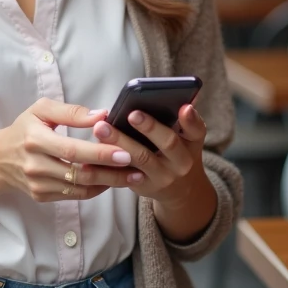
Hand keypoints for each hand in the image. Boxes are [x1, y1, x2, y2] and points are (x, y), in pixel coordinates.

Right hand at [0, 98, 138, 202]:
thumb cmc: (25, 128)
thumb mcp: (41, 110)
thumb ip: (72, 111)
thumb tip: (102, 115)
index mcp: (35, 139)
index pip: (72, 150)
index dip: (100, 152)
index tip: (124, 152)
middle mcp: (35, 165)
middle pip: (79, 173)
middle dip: (111, 172)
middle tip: (137, 167)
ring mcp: (38, 184)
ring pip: (80, 188)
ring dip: (108, 183)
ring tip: (131, 175)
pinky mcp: (41, 196)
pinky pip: (74, 195)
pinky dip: (95, 189)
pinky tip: (110, 180)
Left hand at [92, 104, 208, 208]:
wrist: (181, 190)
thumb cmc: (178, 152)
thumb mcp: (187, 138)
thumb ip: (181, 120)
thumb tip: (181, 97)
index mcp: (192, 143)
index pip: (197, 130)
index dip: (191, 119)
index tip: (183, 107)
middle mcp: (182, 162)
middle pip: (168, 143)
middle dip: (149, 127)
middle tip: (131, 113)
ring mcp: (163, 176)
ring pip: (141, 158)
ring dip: (120, 142)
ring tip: (101, 129)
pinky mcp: (144, 186)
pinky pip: (124, 174)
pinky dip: (107, 165)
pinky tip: (91, 156)